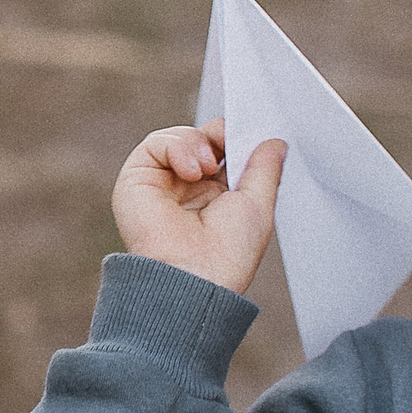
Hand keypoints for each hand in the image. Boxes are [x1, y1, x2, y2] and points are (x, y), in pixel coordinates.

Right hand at [111, 120, 286, 294]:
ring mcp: (162, 184)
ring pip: (178, 137)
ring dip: (197, 142)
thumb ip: (265, 168)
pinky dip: (176, 147)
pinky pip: (156, 144)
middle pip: (201, 138)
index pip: (223, 151)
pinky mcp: (137, 180)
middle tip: (228, 142)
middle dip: (218, 134)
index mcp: (216, 197)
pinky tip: (190, 171)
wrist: (193, 278)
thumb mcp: (259, 205)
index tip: (249, 137)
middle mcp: (188, 189)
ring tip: (207, 167)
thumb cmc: (227, 255)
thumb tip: (275, 142)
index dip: (234, 138)